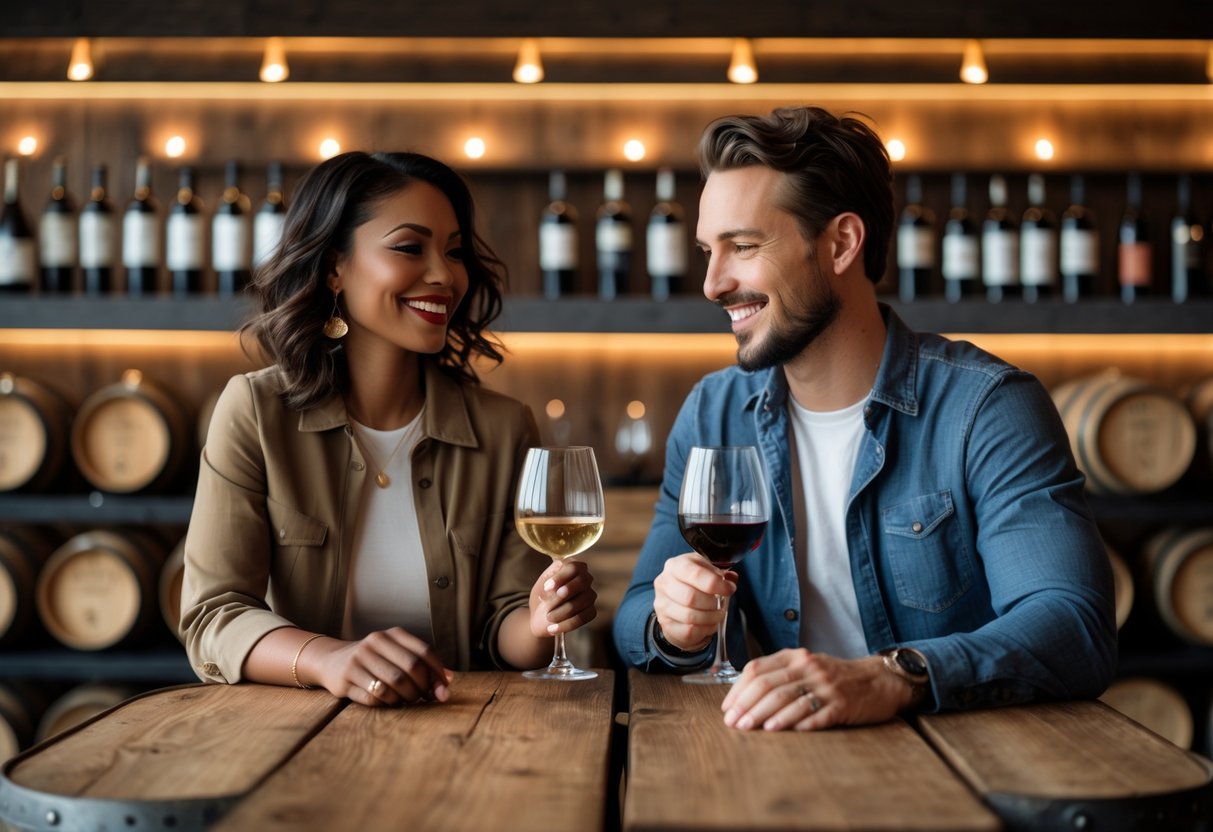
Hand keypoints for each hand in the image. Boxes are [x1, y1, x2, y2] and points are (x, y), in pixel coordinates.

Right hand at [309, 629, 452, 706]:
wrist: (332, 661)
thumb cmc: (374, 660)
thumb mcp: (396, 654)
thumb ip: (423, 664)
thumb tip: (449, 679)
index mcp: (392, 634)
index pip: (424, 651)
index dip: (438, 673)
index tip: (443, 689)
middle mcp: (374, 642)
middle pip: (411, 667)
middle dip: (423, 687)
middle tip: (424, 697)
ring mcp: (358, 660)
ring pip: (393, 684)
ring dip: (406, 697)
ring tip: (408, 700)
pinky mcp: (345, 678)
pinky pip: (374, 697)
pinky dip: (387, 703)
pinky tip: (389, 702)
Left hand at [529, 559, 596, 637]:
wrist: (540, 617)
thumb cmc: (542, 597)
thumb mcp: (541, 585)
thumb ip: (549, 578)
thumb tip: (556, 582)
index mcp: (572, 568)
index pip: (573, 567)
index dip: (561, 577)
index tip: (547, 587)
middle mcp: (585, 579)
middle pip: (583, 580)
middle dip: (567, 591)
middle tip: (549, 602)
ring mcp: (590, 595)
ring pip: (582, 601)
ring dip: (561, 611)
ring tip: (548, 617)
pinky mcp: (591, 612)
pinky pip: (583, 618)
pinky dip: (565, 624)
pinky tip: (552, 629)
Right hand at [652, 552, 736, 651]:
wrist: (677, 603)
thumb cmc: (694, 585)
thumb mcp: (707, 573)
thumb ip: (721, 575)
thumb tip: (730, 579)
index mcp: (676, 565)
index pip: (696, 573)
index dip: (716, 584)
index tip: (729, 589)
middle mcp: (665, 582)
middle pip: (691, 597)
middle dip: (713, 603)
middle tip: (722, 604)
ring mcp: (662, 604)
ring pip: (690, 616)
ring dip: (710, 618)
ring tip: (717, 614)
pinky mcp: (664, 623)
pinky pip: (688, 631)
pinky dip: (704, 629)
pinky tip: (707, 624)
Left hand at [720, 649, 910, 730]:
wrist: (879, 680)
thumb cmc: (835, 677)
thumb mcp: (806, 667)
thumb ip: (778, 675)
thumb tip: (743, 696)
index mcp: (795, 657)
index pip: (757, 669)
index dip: (738, 689)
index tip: (727, 709)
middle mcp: (809, 667)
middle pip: (769, 685)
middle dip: (747, 705)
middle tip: (734, 723)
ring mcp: (826, 685)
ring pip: (788, 698)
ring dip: (765, 715)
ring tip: (750, 728)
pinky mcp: (842, 703)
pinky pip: (815, 713)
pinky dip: (796, 722)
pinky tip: (781, 730)